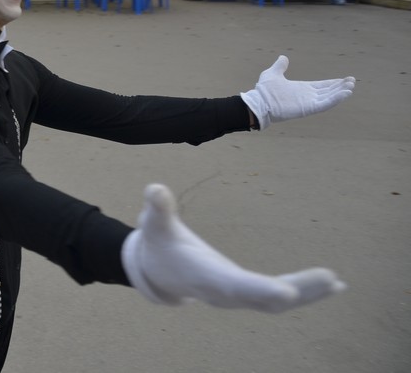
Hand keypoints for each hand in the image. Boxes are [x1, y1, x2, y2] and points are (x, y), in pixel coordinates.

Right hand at [122, 184, 344, 312]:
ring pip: (276, 302)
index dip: (259, 290)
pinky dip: (303, 292)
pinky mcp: (247, 293)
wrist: (157, 271)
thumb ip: (158, 207)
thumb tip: (155, 189)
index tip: (287, 294)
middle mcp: (224, 293)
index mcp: (205, 277)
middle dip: (299, 291)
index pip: (235, 286)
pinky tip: (330, 285)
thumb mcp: (155, 223)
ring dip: (307, 293)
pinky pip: (278, 297)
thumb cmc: (158, 244)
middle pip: (265, 299)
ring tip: (337, 283)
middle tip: (330, 279)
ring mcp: (238, 297)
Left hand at [240, 55, 353, 129]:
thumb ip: (280, 66)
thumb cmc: (264, 90)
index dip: (333, 83)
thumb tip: (283, 57)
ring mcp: (308, 103)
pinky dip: (335, 100)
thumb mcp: (273, 74)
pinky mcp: (308, 108)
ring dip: (340, 92)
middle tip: (352, 81)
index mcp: (302, 89)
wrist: (258, 102)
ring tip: (351, 86)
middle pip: (328, 91)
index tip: (344, 79)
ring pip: (328, 98)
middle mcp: (307, 96)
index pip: (321, 86)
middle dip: (340, 87)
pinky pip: (324, 104)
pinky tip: (345, 94)